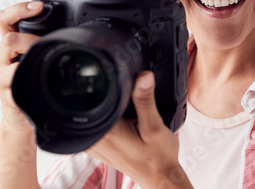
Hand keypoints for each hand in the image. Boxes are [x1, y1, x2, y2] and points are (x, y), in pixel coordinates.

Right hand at [0, 1, 43, 130]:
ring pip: (8, 57)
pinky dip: (23, 77)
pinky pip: (13, 82)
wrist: (22, 114)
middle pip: (8, 39)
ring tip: (42, 62)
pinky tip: (33, 79)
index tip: (38, 6)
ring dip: (29, 56)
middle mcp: (2, 57)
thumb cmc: (32, 81)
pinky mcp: (8, 93)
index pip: (5, 20)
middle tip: (44, 45)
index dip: (19, 10)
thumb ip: (49, 42)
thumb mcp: (38, 57)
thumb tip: (82, 31)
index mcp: (10, 45)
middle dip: (30, 39)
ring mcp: (2, 76)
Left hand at [86, 71, 191, 188]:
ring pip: (96, 113)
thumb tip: (143, 76)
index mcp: (106, 130)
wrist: (160, 178)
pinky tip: (124, 123)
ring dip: (111, 109)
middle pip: (94, 103)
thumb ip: (145, 100)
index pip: (95, 96)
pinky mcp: (99, 147)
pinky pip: (99, 124)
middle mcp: (96, 138)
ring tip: (130, 117)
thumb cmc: (158, 157)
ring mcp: (95, 144)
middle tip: (133, 110)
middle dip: (112, 97)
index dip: (108, 85)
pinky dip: (110, 119)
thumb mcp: (154, 126)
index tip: (124, 87)